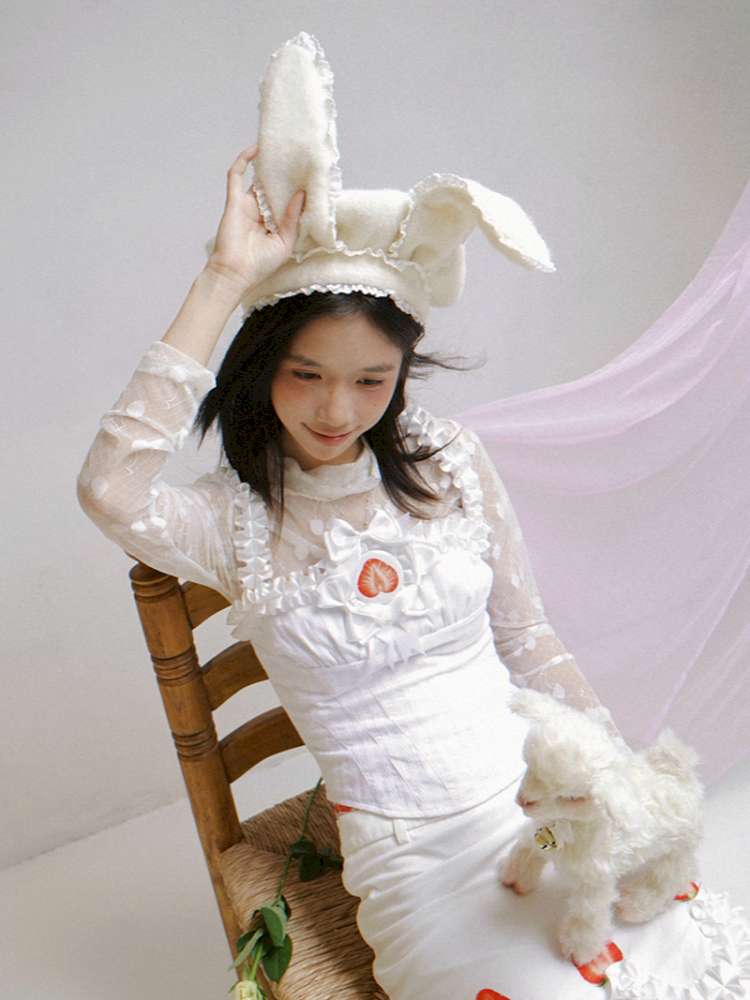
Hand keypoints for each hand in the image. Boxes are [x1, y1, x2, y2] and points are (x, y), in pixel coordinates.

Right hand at [204, 142, 304, 297]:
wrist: (235, 272)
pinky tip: (256, 148)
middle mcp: (260, 213)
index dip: (296, 191)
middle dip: (284, 175)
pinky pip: (236, 175)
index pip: (286, 202)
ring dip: (267, 165)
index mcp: (273, 224)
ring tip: (281, 149)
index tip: (310, 179)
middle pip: (273, 188)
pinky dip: (243, 160)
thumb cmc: (260, 264)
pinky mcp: (234, 200)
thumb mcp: (285, 243)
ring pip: (257, 179)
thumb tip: (301, 195)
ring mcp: (246, 205)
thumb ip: (293, 218)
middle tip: (298, 160)